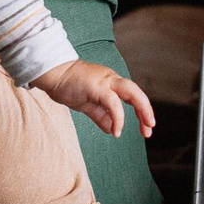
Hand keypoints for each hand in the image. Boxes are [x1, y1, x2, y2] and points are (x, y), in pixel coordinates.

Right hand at [32, 58, 158, 139]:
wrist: (52, 73)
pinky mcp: (96, 86)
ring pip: (131, 92)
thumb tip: (112, 129)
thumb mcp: (88, 105)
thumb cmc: (68, 86)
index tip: (146, 129)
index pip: (133, 97)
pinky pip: (113, 102)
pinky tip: (117, 130)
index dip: (142, 112)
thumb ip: (101, 116)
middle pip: (137, 93)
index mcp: (111, 83)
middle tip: (151, 129)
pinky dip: (118, 117)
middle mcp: (112, 80)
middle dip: (147, 111)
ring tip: (145, 129)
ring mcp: (105, 81)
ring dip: (142, 110)